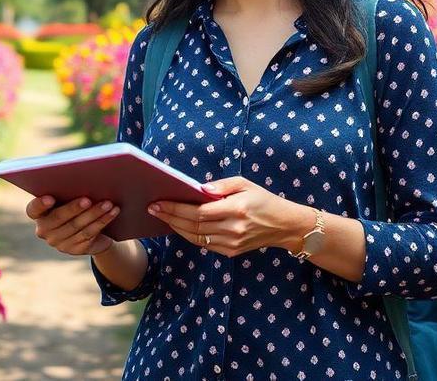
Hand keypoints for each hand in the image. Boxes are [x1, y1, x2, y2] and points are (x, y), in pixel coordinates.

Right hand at [25, 195, 121, 256]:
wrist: (90, 230)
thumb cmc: (76, 203)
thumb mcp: (69, 196)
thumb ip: (68, 189)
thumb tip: (83, 175)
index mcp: (38, 214)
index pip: (33, 209)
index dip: (40, 204)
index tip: (50, 197)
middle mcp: (44, 230)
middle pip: (59, 218)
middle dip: (74, 208)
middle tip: (88, 199)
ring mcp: (59, 242)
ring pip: (78, 227)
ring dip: (94, 214)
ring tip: (108, 203)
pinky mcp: (74, 250)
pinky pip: (90, 234)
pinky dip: (103, 221)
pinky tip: (113, 212)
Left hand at [147, 176, 307, 257]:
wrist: (283, 225)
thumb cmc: (262, 199)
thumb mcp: (245, 184)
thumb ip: (221, 185)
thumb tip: (199, 189)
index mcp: (236, 210)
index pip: (198, 212)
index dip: (176, 209)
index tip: (158, 203)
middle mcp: (233, 229)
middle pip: (193, 226)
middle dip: (170, 217)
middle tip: (153, 209)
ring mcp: (232, 243)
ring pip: (196, 237)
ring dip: (176, 227)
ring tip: (162, 216)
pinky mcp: (231, 252)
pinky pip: (204, 244)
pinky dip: (189, 235)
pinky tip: (179, 225)